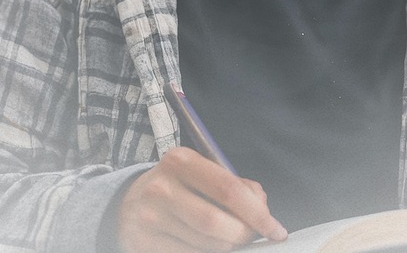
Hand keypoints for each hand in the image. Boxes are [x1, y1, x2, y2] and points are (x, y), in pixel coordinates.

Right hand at [117, 146, 287, 251]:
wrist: (129, 203)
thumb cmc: (178, 187)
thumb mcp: (203, 173)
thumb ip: (238, 186)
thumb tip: (263, 211)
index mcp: (181, 161)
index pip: (228, 190)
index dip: (258, 214)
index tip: (276, 230)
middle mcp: (161, 187)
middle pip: (217, 223)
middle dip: (244, 235)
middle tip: (252, 236)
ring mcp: (150, 218)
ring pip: (206, 245)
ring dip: (228, 248)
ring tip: (231, 240)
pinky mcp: (144, 243)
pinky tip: (211, 248)